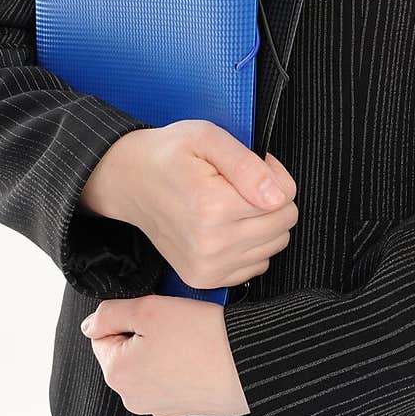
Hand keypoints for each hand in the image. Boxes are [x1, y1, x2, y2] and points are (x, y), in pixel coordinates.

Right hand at [78, 121, 297, 289]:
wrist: (129, 181)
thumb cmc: (167, 154)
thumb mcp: (206, 137)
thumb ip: (247, 164)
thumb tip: (278, 195)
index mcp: (214, 207)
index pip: (285, 198)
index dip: (274, 175)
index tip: (253, 166)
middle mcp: (211, 244)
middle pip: (283, 224)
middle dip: (271, 200)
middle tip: (240, 183)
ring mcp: (207, 267)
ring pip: (274, 246)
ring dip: (262, 223)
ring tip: (232, 202)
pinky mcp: (204, 279)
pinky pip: (257, 265)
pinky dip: (251, 245)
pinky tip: (228, 225)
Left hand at [80, 295, 249, 415]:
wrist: (248, 365)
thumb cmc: (204, 339)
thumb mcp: (149, 308)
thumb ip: (110, 313)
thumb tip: (91, 323)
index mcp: (118, 374)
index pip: (103, 334)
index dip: (128, 315)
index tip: (153, 312)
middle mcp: (133, 396)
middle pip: (127, 348)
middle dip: (146, 330)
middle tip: (173, 320)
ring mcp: (159, 404)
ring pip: (150, 361)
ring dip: (164, 345)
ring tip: (190, 334)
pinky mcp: (182, 405)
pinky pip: (171, 375)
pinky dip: (181, 362)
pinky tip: (199, 351)